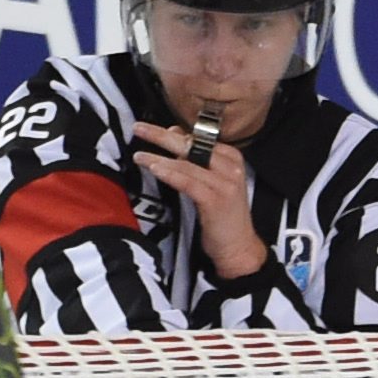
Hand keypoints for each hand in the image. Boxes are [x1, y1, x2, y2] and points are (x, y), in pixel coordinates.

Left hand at [127, 118, 266, 283]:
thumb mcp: (212, 182)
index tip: (151, 130)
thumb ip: (196, 159)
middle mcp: (230, 167)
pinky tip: (155, 169)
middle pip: (191, 145)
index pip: (198, 138)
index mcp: (231, 159)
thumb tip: (174, 134)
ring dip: (159, 158)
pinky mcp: (215, 200)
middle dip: (161, 136)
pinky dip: (170, 174)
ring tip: (139, 156)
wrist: (239, 248)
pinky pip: (187, 182)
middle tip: (139, 129)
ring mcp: (224, 183)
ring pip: (186, 163)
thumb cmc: (223, 217)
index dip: (173, 132)